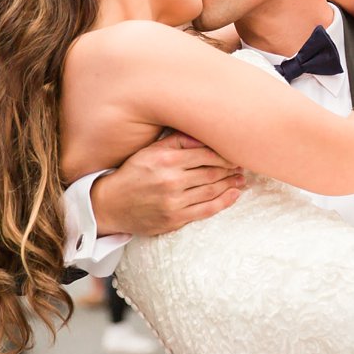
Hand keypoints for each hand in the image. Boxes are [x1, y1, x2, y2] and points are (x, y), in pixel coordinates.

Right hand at [93, 132, 245, 237]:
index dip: (225, 154)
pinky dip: (224, 202)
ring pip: (212, 190)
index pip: (206, 153)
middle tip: (243, 165)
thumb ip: (176, 141)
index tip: (236, 152)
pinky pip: (206, 210)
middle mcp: (171, 180)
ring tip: (241, 179)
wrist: (110, 205)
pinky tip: (234, 195)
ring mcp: (174, 202)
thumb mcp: (149, 151)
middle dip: (231, 168)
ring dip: (231, 184)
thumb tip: (203, 134)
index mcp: (166, 159)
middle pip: (212, 172)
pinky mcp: (175, 219)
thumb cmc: (132, 174)